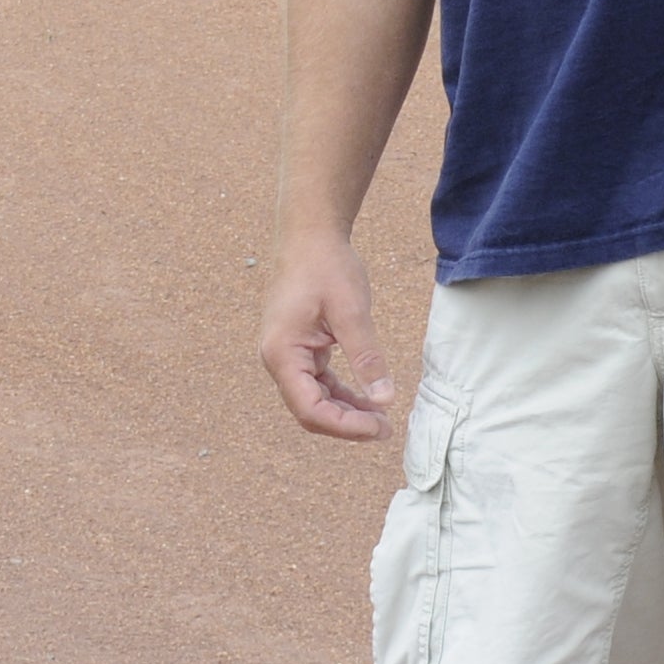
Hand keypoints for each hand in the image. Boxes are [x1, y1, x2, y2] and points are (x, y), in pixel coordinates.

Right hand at [259, 228, 394, 438]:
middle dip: (347, 425)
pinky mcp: (300, 348)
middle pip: (310, 411)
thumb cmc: (325, 265)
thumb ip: (366, 357)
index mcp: (282, 353)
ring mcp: (287, 354)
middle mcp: (278, 359)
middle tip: (386, 429)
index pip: (310, 410)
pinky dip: (342, 394)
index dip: (346, 426)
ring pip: (315, 400)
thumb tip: (384, 398)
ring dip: (347, 412)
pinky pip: (319, 383)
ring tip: (382, 418)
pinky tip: (368, 397)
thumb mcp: (351, 311)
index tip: (380, 426)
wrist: (309, 235)